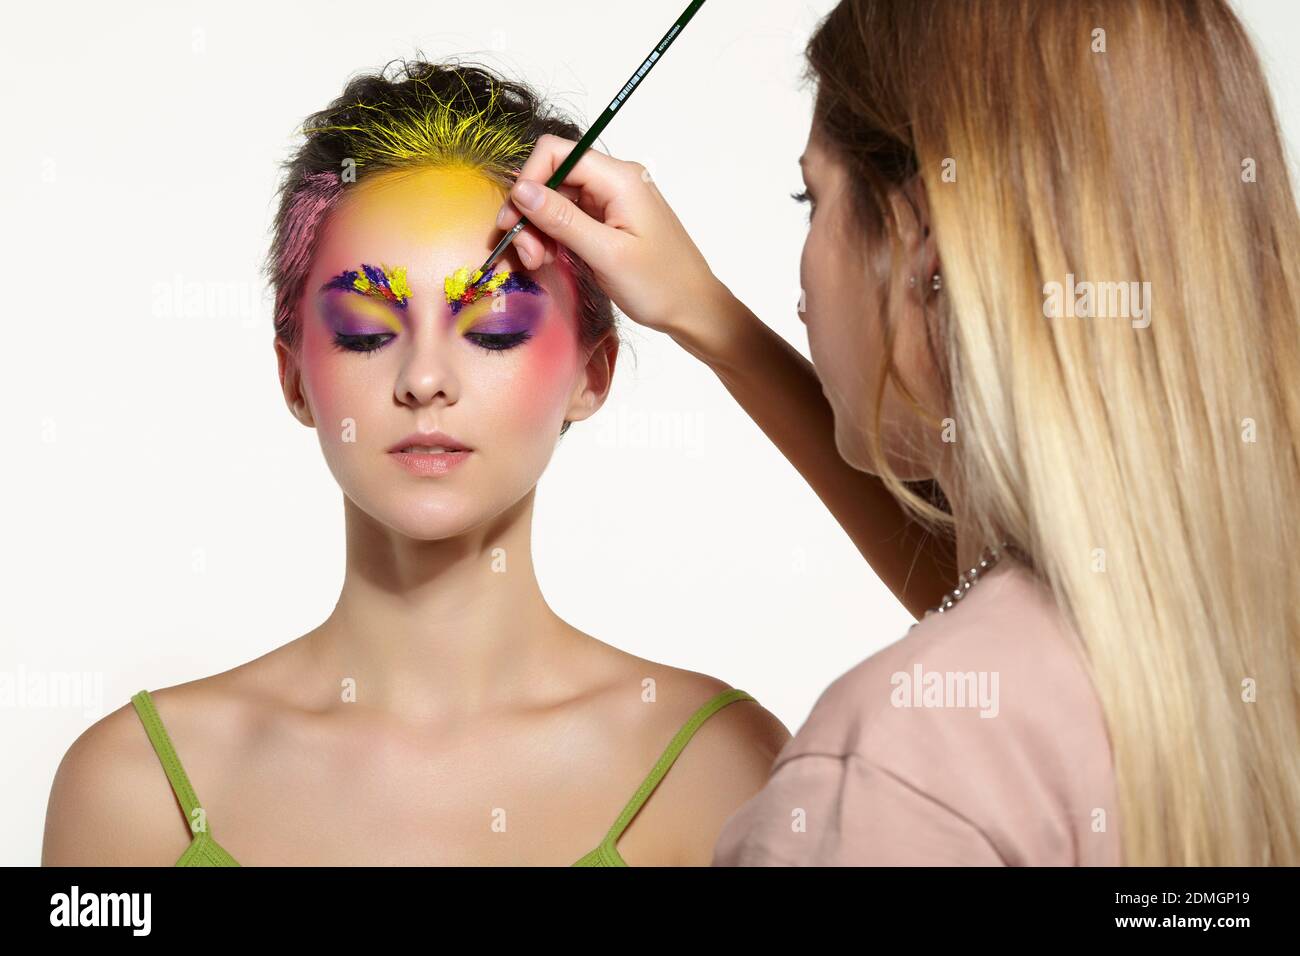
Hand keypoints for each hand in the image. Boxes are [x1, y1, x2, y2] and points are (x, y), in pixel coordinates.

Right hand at [495, 134, 727, 339]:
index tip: (513, 221)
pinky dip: (553, 237)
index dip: (527, 180)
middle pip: (552, 178)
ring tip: (536, 262)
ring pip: (556, 201)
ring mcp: (611, 201)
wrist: (693, 308)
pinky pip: (569, 218)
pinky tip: (549, 259)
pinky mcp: (608, 220)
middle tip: (523, 254)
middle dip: (530, 213)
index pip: (556, 153)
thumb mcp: (606, 254)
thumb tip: (522, 190)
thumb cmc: (660, 284)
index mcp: (619, 178)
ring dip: (538, 230)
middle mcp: (614, 181)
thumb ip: (563, 220)